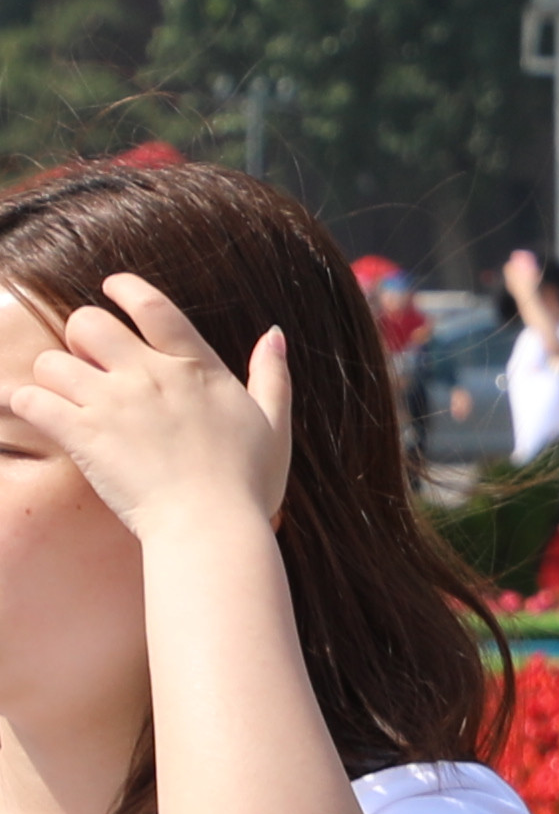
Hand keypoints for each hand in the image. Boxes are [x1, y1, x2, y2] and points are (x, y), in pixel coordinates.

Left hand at [0, 276, 294, 543]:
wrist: (211, 526)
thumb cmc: (248, 482)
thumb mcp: (275, 424)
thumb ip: (272, 375)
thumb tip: (274, 335)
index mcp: (195, 368)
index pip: (152, 307)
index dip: (125, 289)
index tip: (112, 286)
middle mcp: (149, 375)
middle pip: (88, 323)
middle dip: (80, 335)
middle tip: (87, 360)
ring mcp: (112, 404)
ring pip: (53, 361)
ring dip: (52, 375)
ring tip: (63, 395)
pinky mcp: (83, 435)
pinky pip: (33, 401)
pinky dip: (28, 403)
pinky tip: (38, 412)